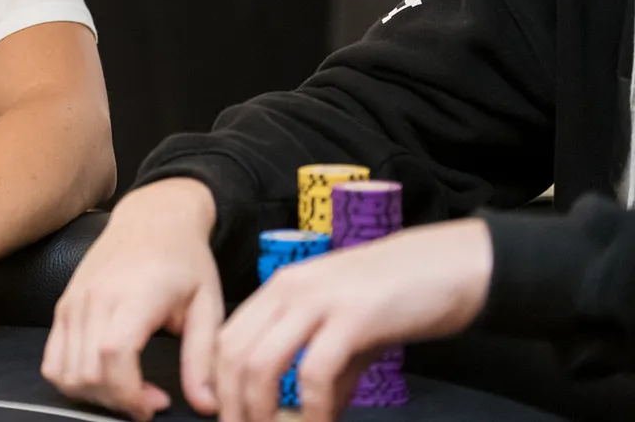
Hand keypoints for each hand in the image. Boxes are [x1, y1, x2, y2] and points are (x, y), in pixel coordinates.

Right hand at [43, 178, 224, 419]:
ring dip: (94, 395)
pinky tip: (103, 377)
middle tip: (149, 401)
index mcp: (134, 295)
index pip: (114, 355)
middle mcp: (95, 298)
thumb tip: (206, 405)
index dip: (131, 393)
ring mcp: (74, 302)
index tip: (157, 403)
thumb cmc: (184, 260)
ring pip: (64, 371)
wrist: (153, 217)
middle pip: (87, 371)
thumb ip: (203, 357)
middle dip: (117, 401)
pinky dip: (72, 380)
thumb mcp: (207, 305)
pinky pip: (51, 359)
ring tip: (127, 390)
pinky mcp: (64, 306)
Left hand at [213, 219, 492, 421]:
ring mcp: (318, 301)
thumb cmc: (400, 295)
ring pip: (261, 363)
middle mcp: (289, 289)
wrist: (452, 264)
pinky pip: (315, 373)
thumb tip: (315, 411)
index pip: (226, 338)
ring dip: (261, 411)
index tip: (229, 415)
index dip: (219, 384)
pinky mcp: (352, 318)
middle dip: (234, 404)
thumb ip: (328, 367)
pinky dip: (313, 410)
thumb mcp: (349, 328)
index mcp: (280, 288)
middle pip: (233, 354)